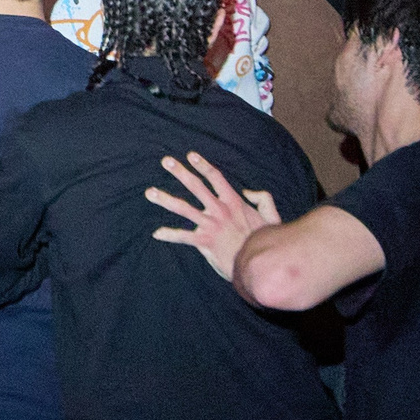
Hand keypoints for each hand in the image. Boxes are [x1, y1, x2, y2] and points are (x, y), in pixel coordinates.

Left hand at [144, 151, 282, 282]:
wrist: (262, 264)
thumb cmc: (266, 241)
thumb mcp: (270, 215)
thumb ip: (263, 199)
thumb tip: (248, 191)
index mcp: (234, 202)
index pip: (216, 177)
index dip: (203, 165)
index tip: (190, 155)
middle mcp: (220, 210)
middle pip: (196, 186)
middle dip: (180, 172)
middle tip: (165, 161)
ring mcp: (211, 225)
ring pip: (183, 208)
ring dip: (165, 199)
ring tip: (149, 192)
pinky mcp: (206, 242)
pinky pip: (183, 237)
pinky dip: (169, 235)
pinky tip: (157, 233)